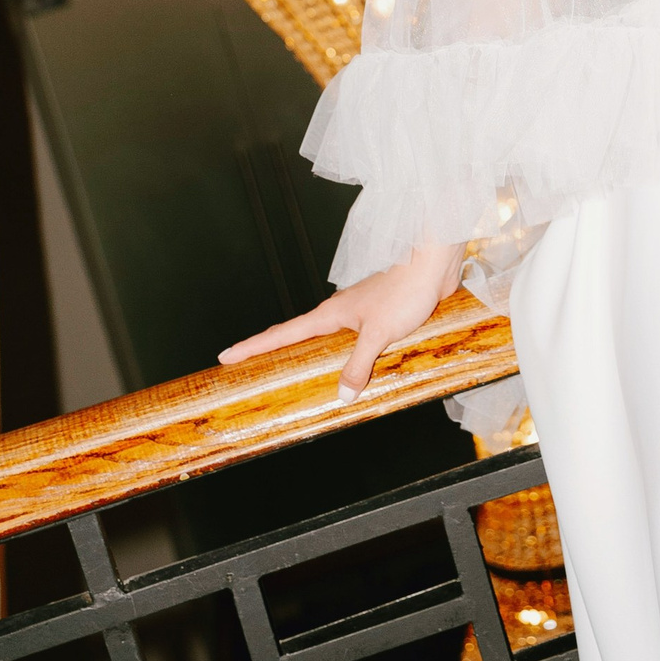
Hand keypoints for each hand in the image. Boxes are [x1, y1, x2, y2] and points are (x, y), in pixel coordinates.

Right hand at [216, 241, 465, 403]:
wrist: (433, 265)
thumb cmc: (405, 291)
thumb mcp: (378, 334)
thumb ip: (358, 365)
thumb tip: (341, 395)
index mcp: (329, 314)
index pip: (281, 333)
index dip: (252, 346)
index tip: (226, 356)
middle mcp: (339, 313)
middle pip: (298, 337)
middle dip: (274, 353)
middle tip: (251, 369)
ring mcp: (359, 315)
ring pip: (329, 342)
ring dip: (314, 358)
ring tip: (298, 380)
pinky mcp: (381, 318)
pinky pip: (358, 344)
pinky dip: (349, 359)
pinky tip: (358, 373)